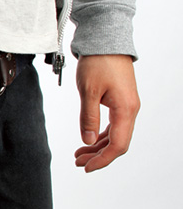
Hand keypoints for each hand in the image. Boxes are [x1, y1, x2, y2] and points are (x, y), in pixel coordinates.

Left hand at [74, 54, 139, 171]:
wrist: (106, 40)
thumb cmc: (98, 62)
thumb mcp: (88, 92)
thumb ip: (88, 118)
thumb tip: (87, 141)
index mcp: (125, 110)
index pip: (118, 145)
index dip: (102, 160)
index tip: (86, 168)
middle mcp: (130, 110)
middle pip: (117, 143)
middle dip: (98, 156)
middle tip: (78, 162)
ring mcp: (126, 106)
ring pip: (114, 134)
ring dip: (97, 146)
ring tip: (79, 154)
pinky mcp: (120, 101)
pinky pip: (113, 125)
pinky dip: (99, 134)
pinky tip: (88, 140)